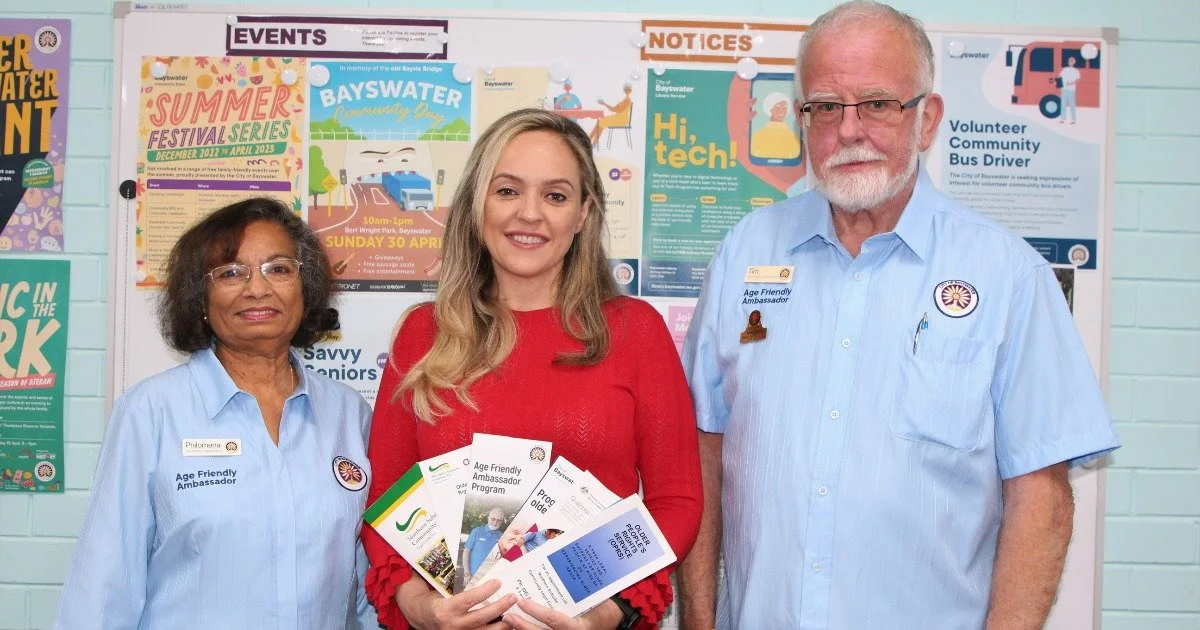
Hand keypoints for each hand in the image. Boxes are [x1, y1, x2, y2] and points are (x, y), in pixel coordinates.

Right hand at [398, 578, 515, 629]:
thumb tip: (487, 578)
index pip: (468, 600)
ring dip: (503, 623)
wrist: (423, 619)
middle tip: (513, 597)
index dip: (484, 591)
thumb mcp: (445, 593)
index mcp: (446, 609)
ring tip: (515, 613)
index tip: (497, 582)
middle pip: (480, 617)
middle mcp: (453, 625)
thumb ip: (464, 590)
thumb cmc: (437, 601)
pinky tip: (508, 623)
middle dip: (499, 607)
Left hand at [504, 598, 621, 629]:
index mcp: (578, 627)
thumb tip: (558, 561)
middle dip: (523, 625)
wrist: (613, 619)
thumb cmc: (604, 606)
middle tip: (508, 615)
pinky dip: (531, 628)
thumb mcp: (594, 597)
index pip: (554, 620)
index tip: (523, 601)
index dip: (537, 611)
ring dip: (523, 629)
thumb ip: (575, 587)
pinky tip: (517, 625)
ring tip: (508, 620)